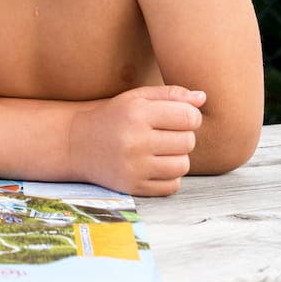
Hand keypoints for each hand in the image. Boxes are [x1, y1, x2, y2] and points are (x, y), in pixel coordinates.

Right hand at [68, 85, 204, 195]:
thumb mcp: (136, 98)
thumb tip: (203, 98)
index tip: (180, 116)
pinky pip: (172, 186)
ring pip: (183, 165)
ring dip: (179, 157)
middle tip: (168, 133)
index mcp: (137, 113)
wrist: (77, 144)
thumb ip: (170, 94)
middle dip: (183, 136)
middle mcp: (135, 141)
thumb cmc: (113, 117)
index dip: (191, 116)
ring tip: (163, 150)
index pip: (189, 117)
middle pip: (188, 142)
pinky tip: (156, 165)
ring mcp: (134, 167)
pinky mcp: (133, 187)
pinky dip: (170, 176)